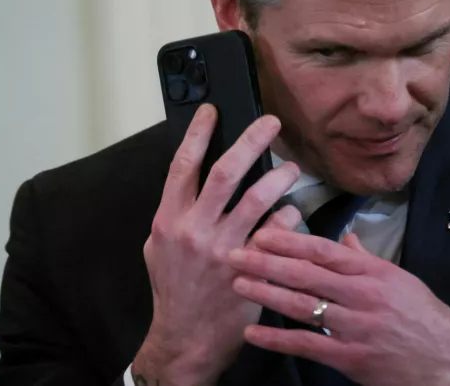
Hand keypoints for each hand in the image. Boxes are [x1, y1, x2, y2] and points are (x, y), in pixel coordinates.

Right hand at [132, 104, 302, 385]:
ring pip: (258, 199)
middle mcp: (195, 230)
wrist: (185, 338)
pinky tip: (292, 211)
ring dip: (280, 177)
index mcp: (169, 220)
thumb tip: (190, 180)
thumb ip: (174, 214)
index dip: (197, 133)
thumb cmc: (174, 290)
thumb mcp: (158, 248)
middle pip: (225, 172)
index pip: (182, 165)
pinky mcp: (251, 268)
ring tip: (291, 168)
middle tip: (272, 123)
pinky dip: (288, 216)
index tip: (212, 111)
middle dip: (251, 141)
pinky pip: (278, 231)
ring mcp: (224, 249)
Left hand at [227, 230, 449, 385]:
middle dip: (267, 262)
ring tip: (237, 284)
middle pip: (306, 274)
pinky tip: (253, 332)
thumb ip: (367, 260)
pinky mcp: (351, 358)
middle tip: (234, 253)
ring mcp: (356, 327)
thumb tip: (346, 239)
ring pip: (302, 306)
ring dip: (265, 294)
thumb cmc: (426, 319)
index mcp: (373, 272)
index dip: (289, 240)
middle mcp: (362, 295)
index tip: (261, 231)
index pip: (324, 250)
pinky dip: (277, 339)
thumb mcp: (401, 280)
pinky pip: (307, 345)